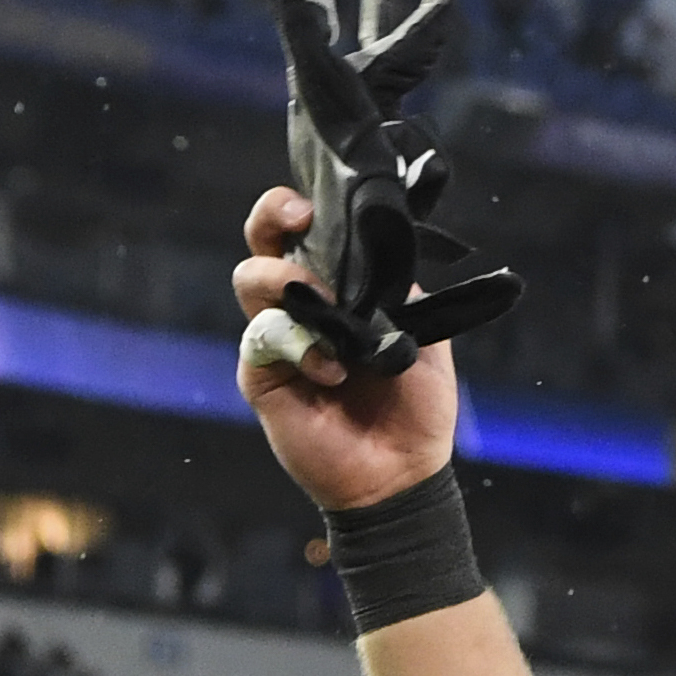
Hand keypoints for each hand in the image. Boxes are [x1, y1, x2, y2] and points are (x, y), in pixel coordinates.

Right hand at [236, 187, 463, 511]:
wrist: (403, 471)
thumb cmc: (415, 408)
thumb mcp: (424, 338)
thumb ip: (402, 291)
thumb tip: (380, 255)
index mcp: (340, 290)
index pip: (308, 234)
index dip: (301, 208)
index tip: (318, 203)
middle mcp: (302, 306)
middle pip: (264, 243)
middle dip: (271, 217)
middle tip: (298, 218)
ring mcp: (278, 339)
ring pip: (251, 281)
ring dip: (285, 279)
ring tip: (321, 301)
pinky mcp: (262, 375)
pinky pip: (262, 339)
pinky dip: (300, 347)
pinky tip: (333, 371)